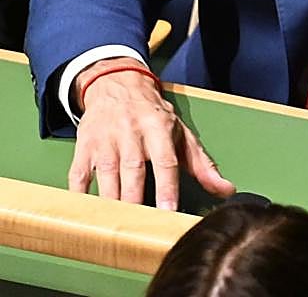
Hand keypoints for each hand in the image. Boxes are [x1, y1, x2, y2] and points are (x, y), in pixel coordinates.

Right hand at [68, 58, 234, 209]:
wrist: (118, 85)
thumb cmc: (154, 116)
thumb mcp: (181, 134)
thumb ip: (202, 165)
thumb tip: (225, 189)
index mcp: (159, 128)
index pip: (165, 161)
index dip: (167, 187)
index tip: (168, 210)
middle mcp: (131, 133)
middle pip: (133, 170)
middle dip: (136, 199)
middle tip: (140, 225)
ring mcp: (105, 140)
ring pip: (106, 174)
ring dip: (111, 201)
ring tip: (116, 225)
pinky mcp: (84, 146)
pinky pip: (78, 173)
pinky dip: (80, 194)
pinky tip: (85, 212)